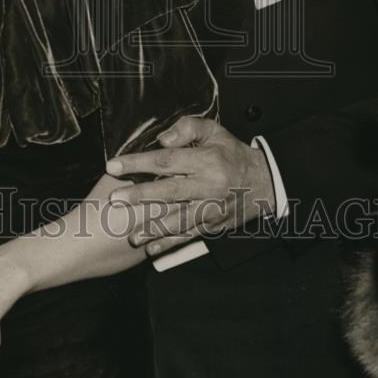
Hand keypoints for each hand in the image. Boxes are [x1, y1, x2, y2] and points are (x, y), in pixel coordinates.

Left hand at [105, 116, 275, 257]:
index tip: (113, 166)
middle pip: (169, 191)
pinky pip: (189, 236)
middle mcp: (208, 185)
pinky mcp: (214, 225)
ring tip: (130, 234)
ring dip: (153, 228)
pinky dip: (170, 244)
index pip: (166, 160)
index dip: (138, 163)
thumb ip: (187, 128)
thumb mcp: (214, 130)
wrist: (265, 182)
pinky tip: (152, 249)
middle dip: (140, 196)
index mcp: (206, 160)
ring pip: (179, 219)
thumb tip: (161, 140)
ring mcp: (212, 208)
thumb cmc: (232, 152)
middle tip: (114, 199)